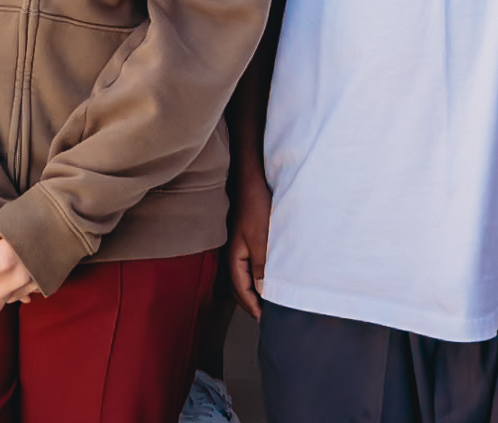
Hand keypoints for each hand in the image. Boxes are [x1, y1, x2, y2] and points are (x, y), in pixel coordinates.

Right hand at [229, 163, 271, 318]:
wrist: (248, 178)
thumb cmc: (254, 204)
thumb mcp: (261, 237)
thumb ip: (261, 265)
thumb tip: (261, 289)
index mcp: (234, 257)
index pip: (241, 290)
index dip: (252, 306)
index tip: (264, 319)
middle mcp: (232, 253)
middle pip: (238, 285)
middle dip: (250, 302)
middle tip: (264, 314)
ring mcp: (236, 245)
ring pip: (242, 275)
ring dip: (252, 289)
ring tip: (265, 299)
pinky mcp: (243, 238)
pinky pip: (246, 263)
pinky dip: (254, 275)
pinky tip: (264, 274)